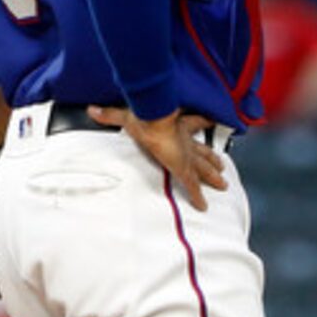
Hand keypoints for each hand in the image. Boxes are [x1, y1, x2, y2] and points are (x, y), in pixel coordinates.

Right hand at [90, 106, 228, 211]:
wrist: (154, 121)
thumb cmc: (145, 116)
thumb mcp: (126, 116)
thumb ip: (110, 114)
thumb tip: (93, 110)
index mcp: (176, 126)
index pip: (193, 123)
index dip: (203, 121)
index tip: (211, 119)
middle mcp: (185, 142)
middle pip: (203, 152)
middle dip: (212, 159)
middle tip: (221, 165)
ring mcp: (186, 157)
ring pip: (204, 170)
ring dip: (213, 176)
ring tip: (222, 184)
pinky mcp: (184, 169)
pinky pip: (193, 187)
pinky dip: (198, 197)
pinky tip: (203, 206)